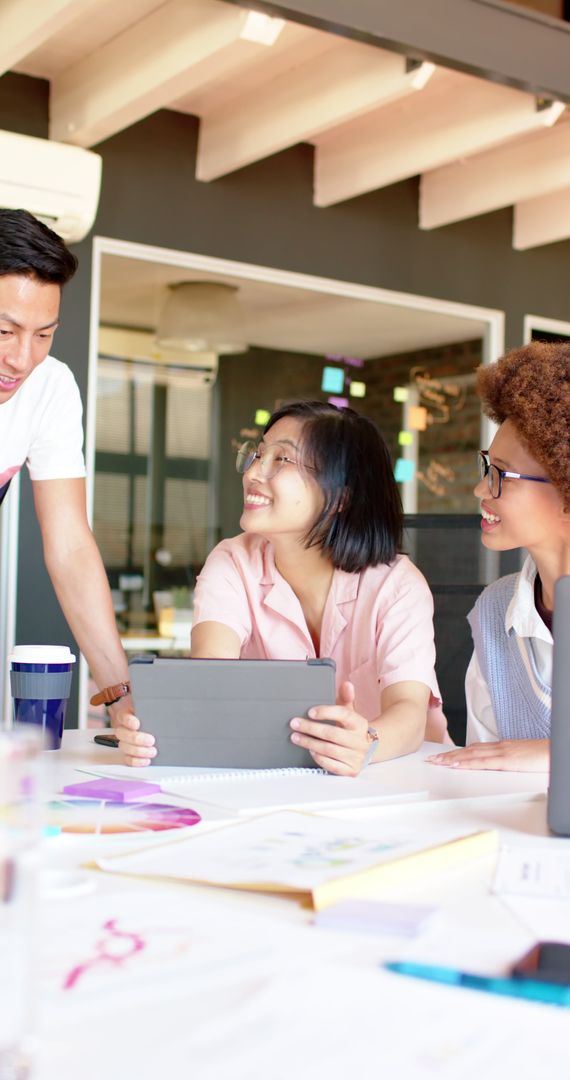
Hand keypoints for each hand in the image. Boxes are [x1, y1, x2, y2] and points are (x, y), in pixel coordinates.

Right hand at [108, 696, 155, 766]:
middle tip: (151, 740)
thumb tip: (163, 707)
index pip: (123, 716)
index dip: (128, 721)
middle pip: (122, 734)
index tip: (136, 724)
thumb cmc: (147, 715)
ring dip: (138, 751)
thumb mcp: (149, 708)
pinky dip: (136, 761)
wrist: (146, 723)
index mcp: (126, 714)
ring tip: (152, 751)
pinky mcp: (128, 753)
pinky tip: (146, 760)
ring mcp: (124, 741)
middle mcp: (123, 728)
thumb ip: (151, 708)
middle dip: (136, 739)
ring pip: (124, 747)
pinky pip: (127, 759)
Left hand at [289, 681, 371, 775]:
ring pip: (330, 750)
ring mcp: (356, 757)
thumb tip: (346, 684)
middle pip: (332, 734)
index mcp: (360, 723)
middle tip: (294, 724)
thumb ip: (346, 698)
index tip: (310, 712)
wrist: (368, 749)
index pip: (343, 714)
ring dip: (310, 743)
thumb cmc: (351, 728)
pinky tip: (310, 750)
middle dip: (311, 728)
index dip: (326, 712)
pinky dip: (320, 758)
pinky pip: (333, 765)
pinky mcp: (351, 770)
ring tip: (296, 737)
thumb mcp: (350, 712)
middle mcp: (360, 740)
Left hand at [426, 738, 548, 772]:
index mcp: (504, 747)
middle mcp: (500, 747)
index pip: (476, 749)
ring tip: (437, 762)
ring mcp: (503, 752)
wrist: (558, 751)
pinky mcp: (507, 760)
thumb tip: (504, 768)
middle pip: (469, 750)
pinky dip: (467, 762)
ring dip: (452, 758)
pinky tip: (455, 765)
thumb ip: (512, 762)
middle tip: (433, 759)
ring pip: (472, 754)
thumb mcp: (525, 760)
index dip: (459, 752)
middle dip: (450, 755)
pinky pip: (482, 762)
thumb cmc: (546, 757)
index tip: (445, 756)